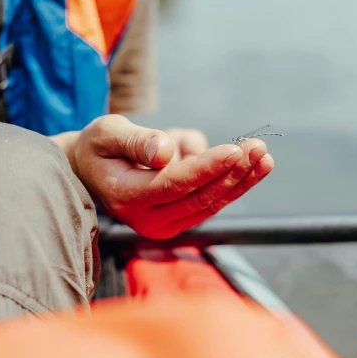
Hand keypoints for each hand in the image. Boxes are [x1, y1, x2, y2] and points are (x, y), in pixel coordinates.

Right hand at [73, 115, 273, 238]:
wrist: (92, 171)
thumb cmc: (100, 148)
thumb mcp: (107, 133)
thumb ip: (136, 142)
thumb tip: (165, 151)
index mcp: (127, 196)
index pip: (175, 185)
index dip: (207, 168)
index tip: (234, 150)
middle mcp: (147, 218)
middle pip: (200, 198)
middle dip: (233, 173)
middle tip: (258, 148)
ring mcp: (165, 224)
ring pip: (212, 203)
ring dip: (241, 180)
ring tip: (264, 156)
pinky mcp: (179, 220)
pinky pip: (213, 201)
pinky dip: (235, 183)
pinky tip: (251, 161)